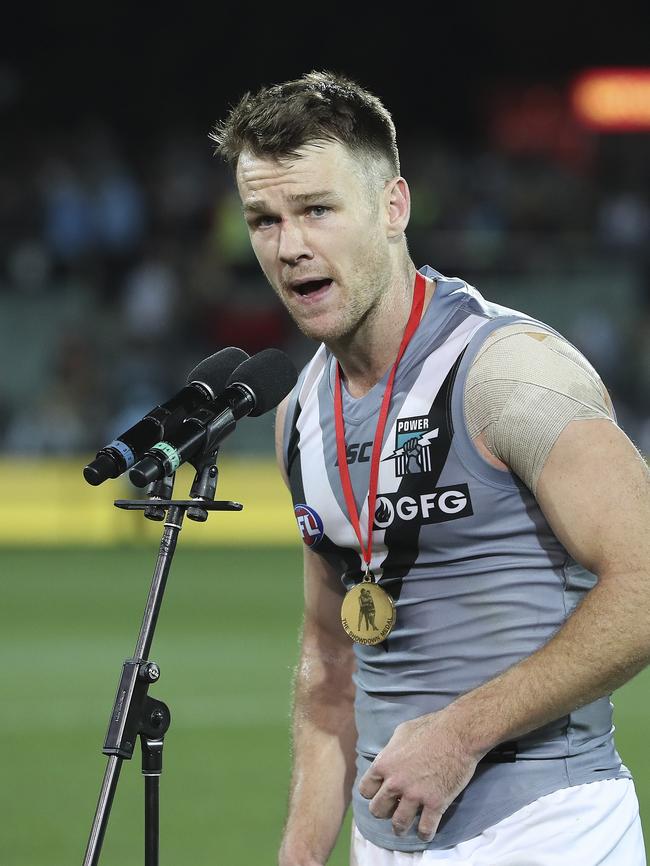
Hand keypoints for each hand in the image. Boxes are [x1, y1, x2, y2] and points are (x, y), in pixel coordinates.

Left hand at [357, 710, 480, 841]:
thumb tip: (386, 760)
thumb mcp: (401, 732)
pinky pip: (426, 830)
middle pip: (377, 810)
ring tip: (402, 829)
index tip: (379, 794)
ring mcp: (415, 795)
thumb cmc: (430, 727)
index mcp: (384, 764)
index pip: (365, 790)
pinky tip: (425, 833)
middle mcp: (395, 783)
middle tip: (391, 810)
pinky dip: (424, 834)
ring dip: (400, 828)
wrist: (458, 732)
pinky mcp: (435, 804)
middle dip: (384, 811)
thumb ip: (390, 751)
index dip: (372, 793)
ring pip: (399, 824)